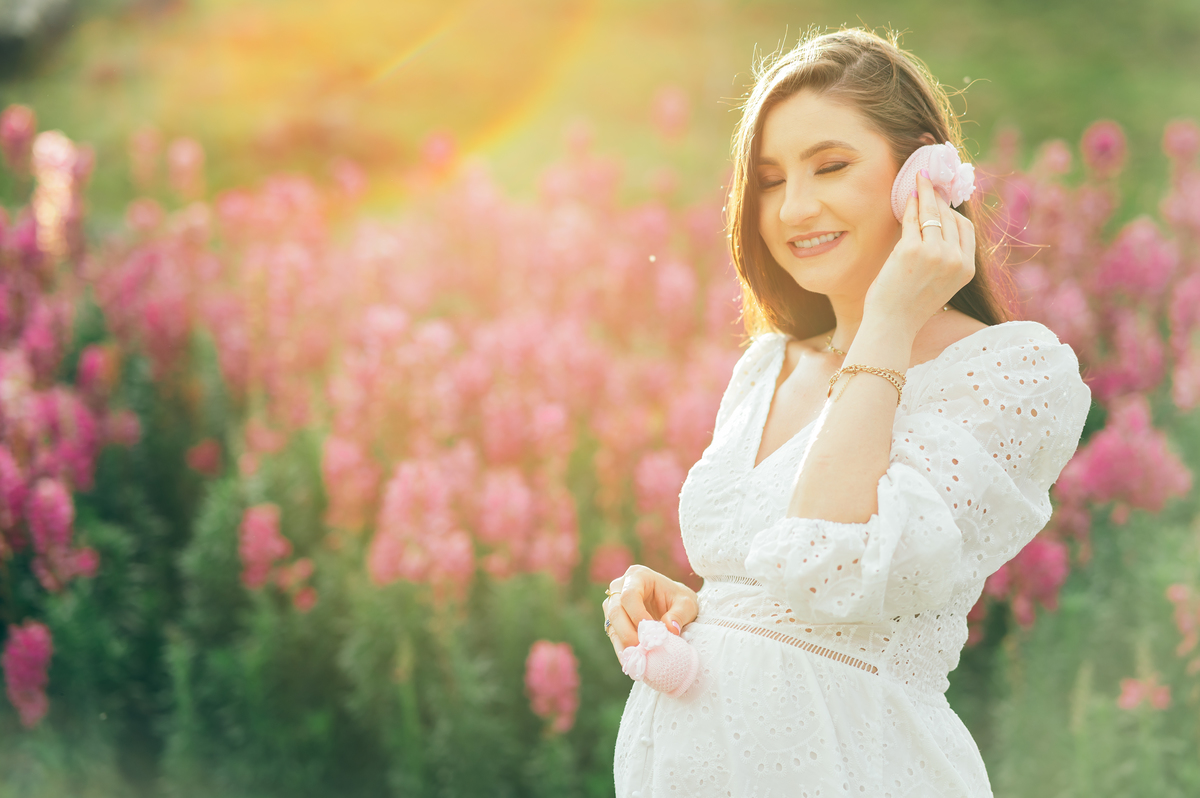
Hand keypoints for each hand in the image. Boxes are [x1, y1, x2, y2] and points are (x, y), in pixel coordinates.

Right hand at [601, 564, 698, 658]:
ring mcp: (613, 604)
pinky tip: (633, 663)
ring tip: (638, 661)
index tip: (651, 634)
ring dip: (624, 644)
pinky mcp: (613, 621)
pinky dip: (623, 651)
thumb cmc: (679, 600)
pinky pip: (613, 637)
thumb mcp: (687, 604)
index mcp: (638, 576)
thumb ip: (679, 614)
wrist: (674, 605)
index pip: (629, 596)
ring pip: (611, 625)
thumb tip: (669, 629)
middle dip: (628, 633)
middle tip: (643, 651)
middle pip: (615, 610)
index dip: (637, 616)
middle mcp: (620, 587)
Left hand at [864, 170, 976, 334]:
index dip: (954, 211)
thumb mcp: (941, 282)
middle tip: (930, 183)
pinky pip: (911, 219)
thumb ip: (947, 258)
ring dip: (925, 194)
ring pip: (932, 213)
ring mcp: (934, 253)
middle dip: (939, 198)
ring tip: (919, 180)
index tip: (945, 199)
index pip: (966, 229)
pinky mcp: (911, 250)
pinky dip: (909, 205)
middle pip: (950, 217)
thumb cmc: (911, 305)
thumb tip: (941, 225)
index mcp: (967, 269)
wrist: (893, 324)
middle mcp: (955, 259)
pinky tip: (908, 196)